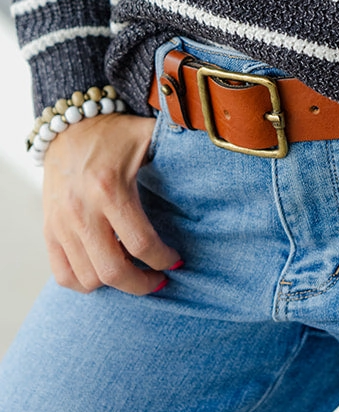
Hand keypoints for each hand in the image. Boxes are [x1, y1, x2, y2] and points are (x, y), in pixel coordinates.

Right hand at [42, 113, 181, 293]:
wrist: (68, 126)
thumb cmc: (116, 134)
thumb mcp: (148, 134)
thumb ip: (179, 146)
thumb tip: (216, 152)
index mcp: (110, 189)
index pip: (141, 243)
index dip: (164, 259)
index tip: (177, 261)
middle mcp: (82, 211)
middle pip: (113, 271)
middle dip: (142, 284)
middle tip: (159, 280)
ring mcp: (61, 225)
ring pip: (87, 279)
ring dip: (115, 286)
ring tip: (134, 274)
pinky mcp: (49, 231)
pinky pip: (63, 275)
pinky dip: (84, 283)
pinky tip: (104, 273)